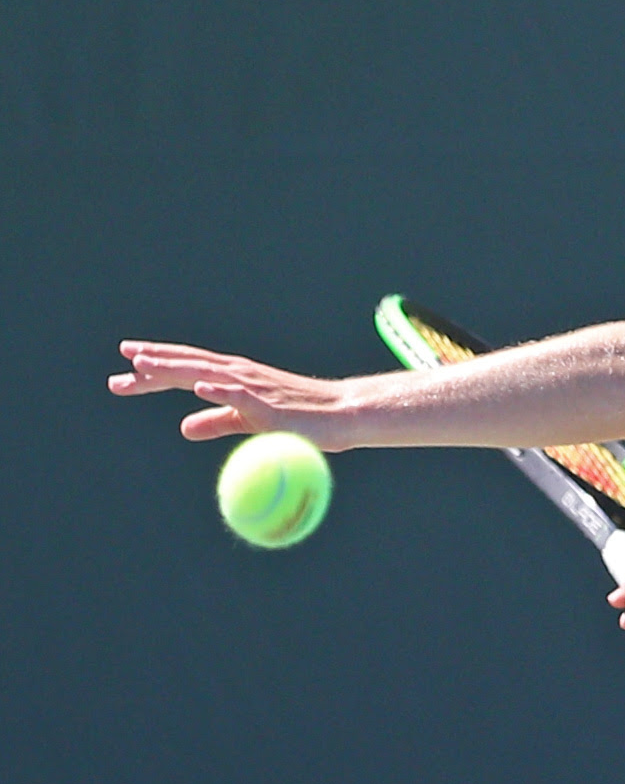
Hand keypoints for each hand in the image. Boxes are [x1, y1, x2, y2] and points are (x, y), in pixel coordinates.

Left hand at [108, 340, 353, 449]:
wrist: (343, 415)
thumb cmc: (302, 417)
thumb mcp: (250, 421)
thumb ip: (218, 421)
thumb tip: (184, 426)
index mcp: (235, 379)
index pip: (189, 369)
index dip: (158, 367)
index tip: (127, 367)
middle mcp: (241, 375)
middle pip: (191, 364)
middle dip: (155, 361)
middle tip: (123, 357)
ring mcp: (256, 387)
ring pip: (208, 373)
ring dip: (176, 366)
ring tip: (145, 362)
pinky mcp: (272, 404)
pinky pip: (242, 396)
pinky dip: (219, 389)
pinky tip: (199, 386)